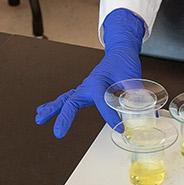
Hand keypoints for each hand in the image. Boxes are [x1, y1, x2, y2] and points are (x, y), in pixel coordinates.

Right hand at [34, 8, 145, 137]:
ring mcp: (84, 89)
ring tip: (39, 118)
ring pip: (65, 100)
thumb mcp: (132, 76)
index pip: (102, 103)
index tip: (119, 128)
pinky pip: (68, 99)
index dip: (110, 116)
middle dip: (64, 117)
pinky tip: (45, 110)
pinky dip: (57, 105)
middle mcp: (88, 86)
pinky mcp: (85, 91)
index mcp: (98, 82)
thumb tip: (144, 110)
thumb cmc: (123, 62)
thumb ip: (134, 93)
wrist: (119, 52)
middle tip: (58, 132)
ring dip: (52, 109)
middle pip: (71, 102)